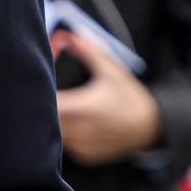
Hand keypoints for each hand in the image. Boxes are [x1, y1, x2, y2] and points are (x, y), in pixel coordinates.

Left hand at [53, 27, 160, 165]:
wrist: (150, 127)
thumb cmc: (129, 96)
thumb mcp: (111, 70)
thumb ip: (87, 51)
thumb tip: (66, 34)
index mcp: (85, 108)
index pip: (49, 105)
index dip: (40, 95)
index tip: (39, 85)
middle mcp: (81, 131)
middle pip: (45, 120)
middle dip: (43, 107)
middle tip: (46, 96)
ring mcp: (82, 146)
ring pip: (53, 134)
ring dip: (53, 121)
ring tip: (66, 109)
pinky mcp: (84, 156)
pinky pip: (64, 145)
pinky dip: (65, 134)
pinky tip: (75, 124)